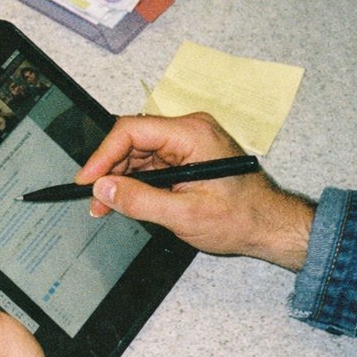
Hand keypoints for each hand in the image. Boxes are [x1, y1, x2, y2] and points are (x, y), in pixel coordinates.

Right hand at [75, 113, 315, 270]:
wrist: (270, 226)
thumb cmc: (242, 217)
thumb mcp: (184, 215)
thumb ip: (140, 201)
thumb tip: (104, 189)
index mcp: (192, 134)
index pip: (132, 131)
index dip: (103, 156)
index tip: (87, 180)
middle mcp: (189, 131)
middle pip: (131, 140)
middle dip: (109, 170)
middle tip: (95, 199)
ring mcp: (187, 143)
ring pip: (137, 153)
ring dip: (119, 178)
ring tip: (105, 205)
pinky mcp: (185, 156)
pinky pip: (149, 163)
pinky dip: (133, 182)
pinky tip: (123, 199)